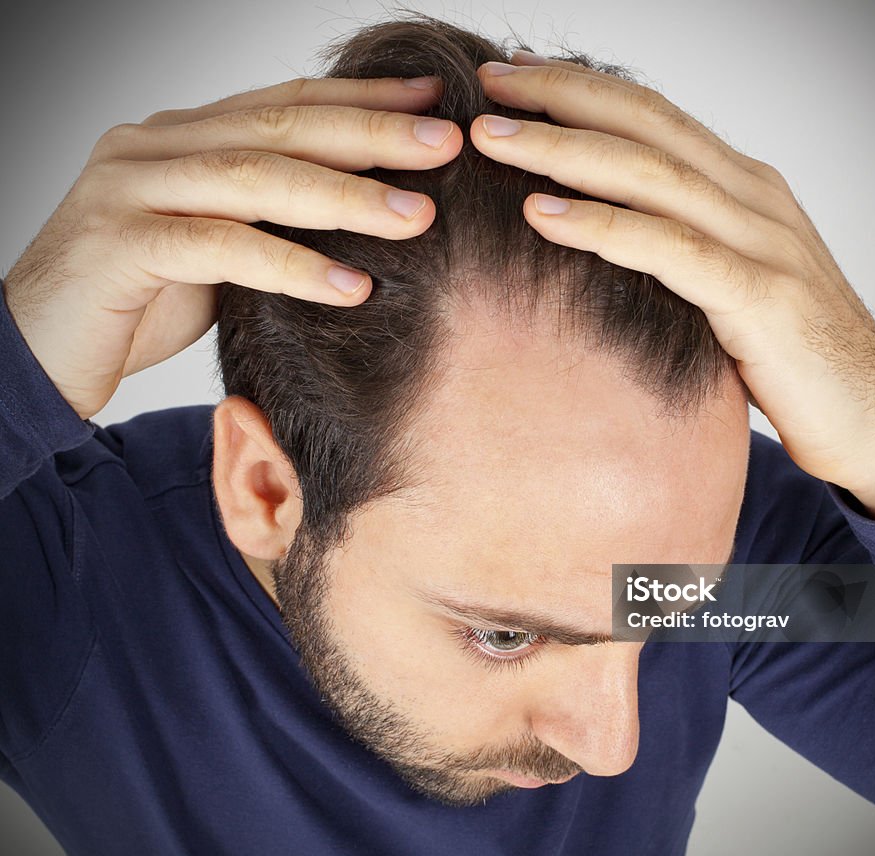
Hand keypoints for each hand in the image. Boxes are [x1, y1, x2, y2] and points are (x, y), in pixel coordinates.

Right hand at [3, 76, 461, 421]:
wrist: (37, 349)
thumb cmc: (136, 302)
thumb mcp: (215, 249)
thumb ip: (265, 219)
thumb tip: (360, 213)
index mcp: (183, 138)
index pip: (285, 104)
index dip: (362, 100)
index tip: (434, 103)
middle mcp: (155, 146)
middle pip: (279, 128)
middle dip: (370, 133)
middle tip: (446, 143)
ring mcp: (131, 186)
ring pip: (253, 178)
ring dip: (344, 197)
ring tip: (417, 217)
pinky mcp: (120, 243)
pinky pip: (219, 247)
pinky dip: (290, 267)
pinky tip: (351, 287)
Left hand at [471, 54, 874, 520]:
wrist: (874, 416)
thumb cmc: (789, 356)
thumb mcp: (727, 286)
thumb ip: (679, 252)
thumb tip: (601, 243)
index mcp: (744, 189)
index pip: (654, 117)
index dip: (584, 90)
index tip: (517, 78)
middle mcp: (754, 198)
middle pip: (645, 125)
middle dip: (561, 97)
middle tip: (488, 87)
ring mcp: (762, 242)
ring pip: (650, 174)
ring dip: (562, 149)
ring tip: (492, 138)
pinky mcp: (761, 298)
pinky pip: (669, 250)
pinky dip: (601, 226)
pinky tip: (541, 213)